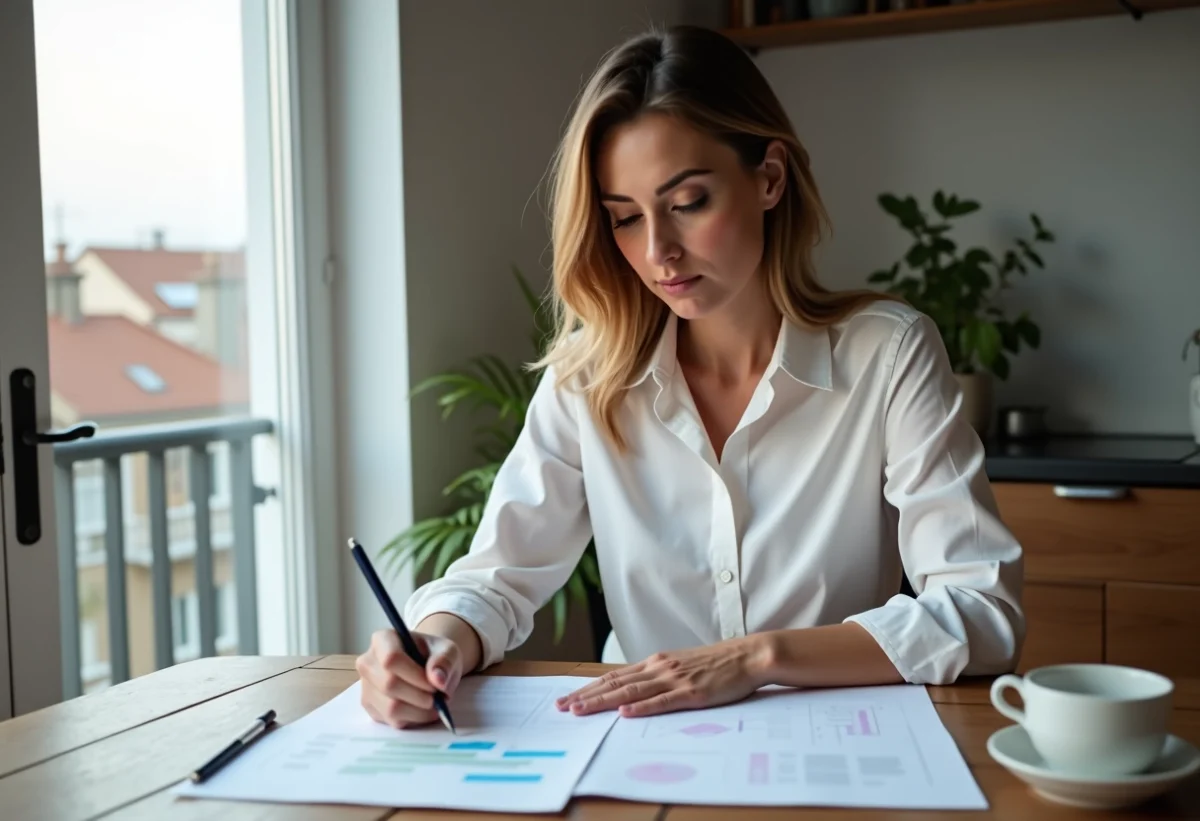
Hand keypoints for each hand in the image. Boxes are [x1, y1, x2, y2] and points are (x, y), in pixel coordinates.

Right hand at [356, 628, 462, 727]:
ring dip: (419, 711)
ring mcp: (366, 686)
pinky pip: (391, 720)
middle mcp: (368, 662)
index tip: (435, 684)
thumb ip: (444, 661)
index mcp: (383, 639)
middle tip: (438, 696)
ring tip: (434, 703)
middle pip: (389, 685)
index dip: (415, 675)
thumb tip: (438, 680)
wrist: (428, 667)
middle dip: (420, 696)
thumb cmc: (434, 655)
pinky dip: (414, 719)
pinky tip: (423, 709)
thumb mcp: (448, 650)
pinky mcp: (371, 707)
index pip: (391, 659)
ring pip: (390, 708)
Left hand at [555, 636, 774, 717]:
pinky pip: (662, 701)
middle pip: (615, 683)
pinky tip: (625, 712)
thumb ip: (659, 677)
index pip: (615, 675)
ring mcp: (675, 680)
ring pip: (631, 692)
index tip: (569, 697)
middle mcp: (660, 668)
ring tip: (581, 710)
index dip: (590, 688)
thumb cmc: (717, 664)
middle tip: (562, 707)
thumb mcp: (682, 667)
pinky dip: (641, 707)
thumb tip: (636, 692)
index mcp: (657, 662)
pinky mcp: (691, 693)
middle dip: (586, 696)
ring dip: (603, 702)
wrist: (747, 656)